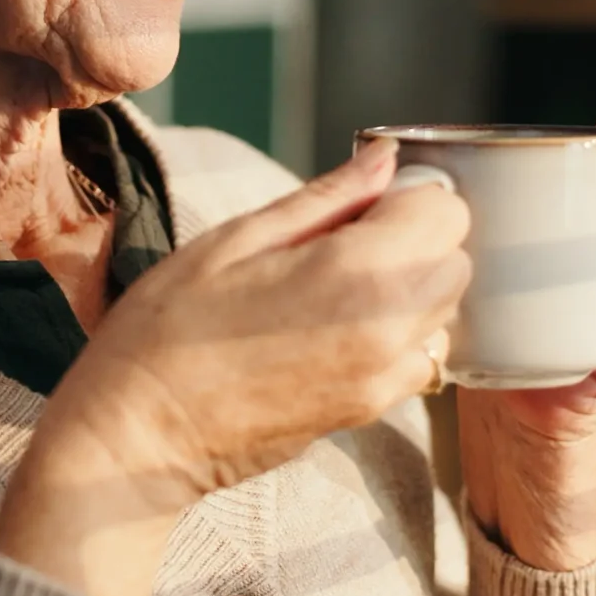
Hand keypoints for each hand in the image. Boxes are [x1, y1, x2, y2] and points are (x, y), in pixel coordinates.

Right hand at [0, 136, 470, 595]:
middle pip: (459, 261)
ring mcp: (383, 378)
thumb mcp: (234, 239)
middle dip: (417, 240)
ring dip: (411, 289)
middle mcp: (387, 328)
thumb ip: (325, 198)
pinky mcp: (370, 412)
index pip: (447, 211)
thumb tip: (386, 158)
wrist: (137, 437)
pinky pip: (418, 359)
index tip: (358, 205)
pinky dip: (397, 336)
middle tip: (345, 241)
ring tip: (336, 288)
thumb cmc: (165, 330)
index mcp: (355, 273)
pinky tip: (334, 329)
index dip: (407, 197)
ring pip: (445, 312)